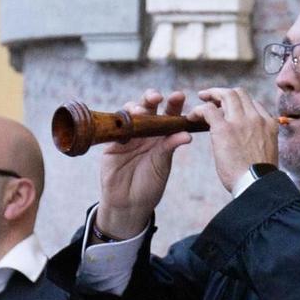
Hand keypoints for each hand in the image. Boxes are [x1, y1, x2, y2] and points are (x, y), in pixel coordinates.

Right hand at [94, 90, 190, 239]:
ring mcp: (129, 135)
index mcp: (162, 135)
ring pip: (130, 113)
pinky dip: (120, 123)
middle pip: (148, 108)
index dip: (173, 104)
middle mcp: (146, 131)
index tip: (178, 95)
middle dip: (151, 98)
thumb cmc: (149, 185)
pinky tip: (126, 124)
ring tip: (141, 112)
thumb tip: (186, 134)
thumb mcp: (162, 166)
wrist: (129, 203)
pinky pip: (115, 128)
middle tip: (157, 97)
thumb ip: (169, 148)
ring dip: (135, 108)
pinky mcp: (113, 142)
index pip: (169, 114)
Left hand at [194, 87, 279, 192]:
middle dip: (224, 92)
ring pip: (226, 95)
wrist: (257, 185)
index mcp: (269, 124)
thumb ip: (259, 141)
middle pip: (240, 93)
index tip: (228, 109)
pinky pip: (208, 110)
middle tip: (211, 97)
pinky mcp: (224, 128)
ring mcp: (241, 121)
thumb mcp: (268, 152)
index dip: (239, 104)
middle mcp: (256, 118)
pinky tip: (192, 117)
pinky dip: (199, 110)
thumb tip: (248, 143)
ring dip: (211, 94)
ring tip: (201, 99)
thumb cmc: (260, 178)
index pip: (253, 103)